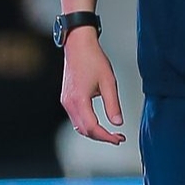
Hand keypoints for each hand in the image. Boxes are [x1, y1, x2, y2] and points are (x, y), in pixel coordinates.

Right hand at [60, 29, 125, 144]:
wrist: (78, 46)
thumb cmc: (94, 60)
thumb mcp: (109, 82)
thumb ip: (113, 104)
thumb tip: (118, 122)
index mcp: (79, 100)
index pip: (92, 128)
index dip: (106, 137)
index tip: (119, 139)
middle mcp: (69, 103)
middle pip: (84, 130)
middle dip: (101, 137)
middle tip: (118, 138)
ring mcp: (65, 101)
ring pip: (79, 126)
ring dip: (94, 132)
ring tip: (111, 133)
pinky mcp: (66, 99)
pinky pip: (76, 118)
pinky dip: (87, 125)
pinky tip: (99, 124)